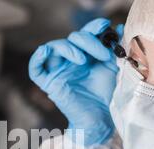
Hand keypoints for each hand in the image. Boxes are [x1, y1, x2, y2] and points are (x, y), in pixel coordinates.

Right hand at [29, 18, 123, 146]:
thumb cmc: (106, 95)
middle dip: (88, 41)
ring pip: (54, 48)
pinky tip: (45, 51)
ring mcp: (58, 71)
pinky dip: (37, 58)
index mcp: (85, 54)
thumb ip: (113, 49)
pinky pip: (35, 69)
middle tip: (104, 53)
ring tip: (83, 60)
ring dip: (68, 48)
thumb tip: (117, 29)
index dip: (93, 27)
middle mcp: (70, 61)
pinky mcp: (49, 84)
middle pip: (71, 39)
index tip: (105, 26)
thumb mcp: (112, 68)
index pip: (85, 34)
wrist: (101, 117)